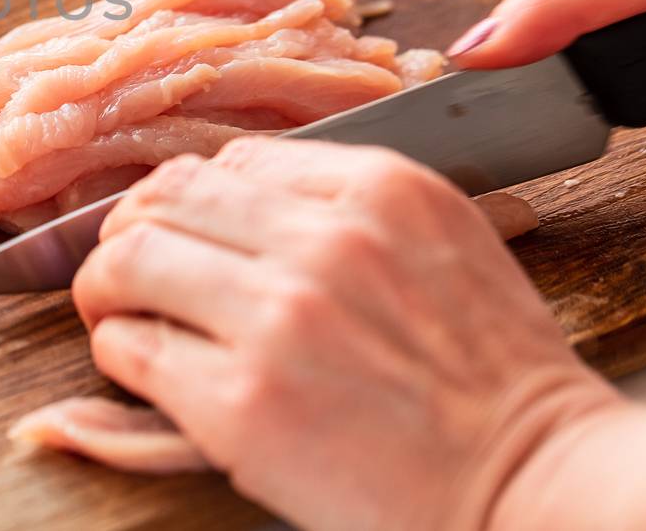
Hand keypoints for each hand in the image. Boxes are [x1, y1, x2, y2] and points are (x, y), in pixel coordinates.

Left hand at [71, 137, 622, 530]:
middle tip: (128, 272)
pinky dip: (121, 353)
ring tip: (121, 315)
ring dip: (108, 287)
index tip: (186, 235)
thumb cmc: (493, 379)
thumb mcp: (442, 244)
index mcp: (379, 188)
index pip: (232, 160)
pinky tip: (145, 369)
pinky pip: (133, 348)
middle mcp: (326, 239)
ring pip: (128, 257)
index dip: (192, 200)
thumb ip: (344, 206)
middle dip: (130, 230)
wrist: (538, 485)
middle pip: (164, 194)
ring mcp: (281, 318)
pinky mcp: (242, 402)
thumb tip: (231, 193)